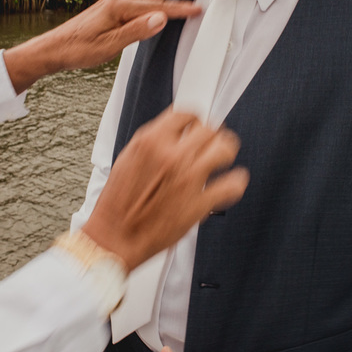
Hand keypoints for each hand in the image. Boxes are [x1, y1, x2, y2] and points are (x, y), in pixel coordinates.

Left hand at [3, 0, 203, 92]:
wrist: (53, 49)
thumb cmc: (78, 49)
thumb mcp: (109, 45)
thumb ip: (136, 31)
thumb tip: (161, 19)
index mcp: (118, 7)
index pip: (156, 8)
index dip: (178, 9)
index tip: (197, 9)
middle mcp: (117, 0)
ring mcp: (113, 3)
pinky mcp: (110, 9)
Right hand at [80, 109, 247, 270]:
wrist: (115, 236)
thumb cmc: (116, 205)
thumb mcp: (127, 160)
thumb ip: (152, 145)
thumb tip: (171, 135)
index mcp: (150, 142)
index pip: (185, 114)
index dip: (195, 120)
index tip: (198, 125)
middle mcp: (171, 156)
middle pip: (208, 129)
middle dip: (212, 135)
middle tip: (213, 142)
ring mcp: (188, 178)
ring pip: (224, 149)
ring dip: (226, 152)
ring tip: (224, 157)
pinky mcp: (200, 203)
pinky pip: (232, 185)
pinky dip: (236, 182)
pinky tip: (232, 182)